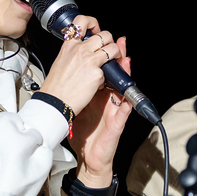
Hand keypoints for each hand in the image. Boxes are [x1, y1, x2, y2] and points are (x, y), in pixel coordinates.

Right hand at [38, 15, 121, 114]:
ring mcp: (90, 61)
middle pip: (104, 34)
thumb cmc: (56, 86)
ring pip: (113, 48)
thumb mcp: (61, 61)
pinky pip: (109, 70)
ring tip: (111, 62)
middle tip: (107, 49)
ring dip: (116, 55)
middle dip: (109, 41)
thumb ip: (73, 51)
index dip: (93, 22)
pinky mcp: (97, 73)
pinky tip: (98, 83)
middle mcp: (80, 50)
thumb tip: (85, 47)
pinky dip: (106, 77)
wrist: (55, 102)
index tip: (96, 29)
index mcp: (69, 45)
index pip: (81, 21)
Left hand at [70, 37, 132, 187]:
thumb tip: (69, 69)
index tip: (105, 40)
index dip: (106, 54)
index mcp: (100, 94)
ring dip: (126, 76)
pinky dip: (126, 106)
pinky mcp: (117, 125)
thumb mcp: (80, 105)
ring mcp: (114, 111)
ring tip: (126, 62)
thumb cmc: (85, 131)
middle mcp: (109, 100)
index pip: (105, 70)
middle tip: (119, 43)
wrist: (88, 155)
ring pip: (123, 90)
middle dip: (118, 58)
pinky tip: (127, 98)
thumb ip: (79, 88)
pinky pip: (123, 114)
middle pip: (117, 75)